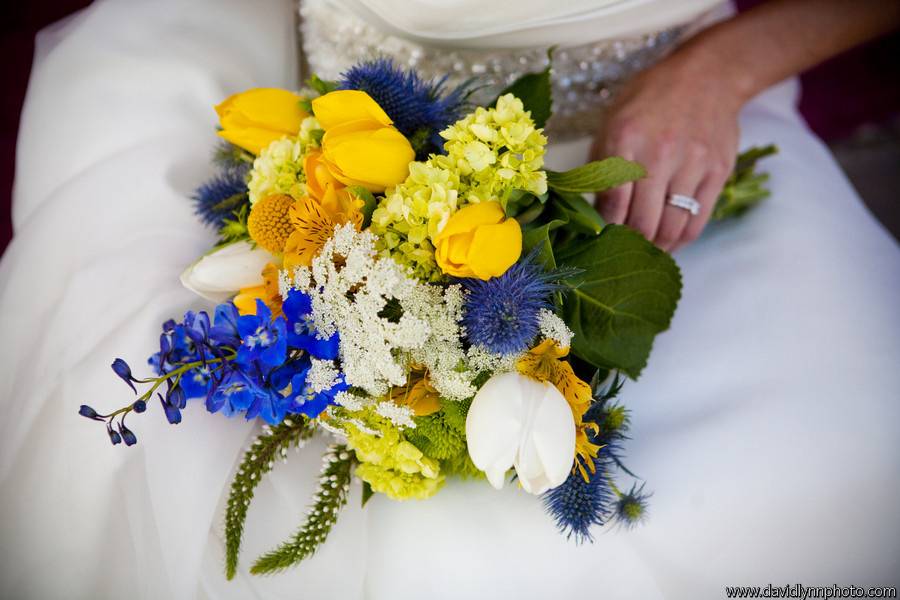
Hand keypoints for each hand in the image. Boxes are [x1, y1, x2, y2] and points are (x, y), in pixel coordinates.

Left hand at [592, 50, 741, 251]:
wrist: (707, 76)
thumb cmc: (650, 100)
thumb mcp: (613, 123)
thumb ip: (600, 167)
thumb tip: (592, 212)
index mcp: (625, 139)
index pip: (611, 203)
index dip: (603, 230)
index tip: (598, 240)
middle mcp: (659, 154)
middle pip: (642, 223)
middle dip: (629, 245)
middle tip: (621, 251)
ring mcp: (692, 164)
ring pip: (671, 228)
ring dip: (656, 248)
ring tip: (645, 251)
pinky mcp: (717, 173)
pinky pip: (697, 221)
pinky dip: (680, 240)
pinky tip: (669, 242)